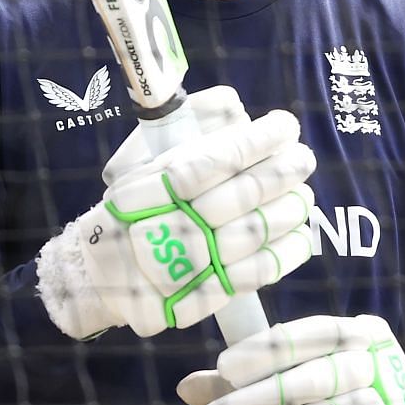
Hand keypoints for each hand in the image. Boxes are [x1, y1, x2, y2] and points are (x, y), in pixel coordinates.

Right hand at [37, 86, 315, 339]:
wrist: (99, 274)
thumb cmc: (131, 210)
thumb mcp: (142, 166)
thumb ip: (186, 137)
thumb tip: (235, 106)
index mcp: (151, 188)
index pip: (212, 160)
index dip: (255, 142)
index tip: (286, 125)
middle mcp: (168, 225)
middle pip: (238, 196)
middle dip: (281, 173)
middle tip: (304, 158)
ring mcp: (186, 265)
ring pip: (251, 234)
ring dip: (288, 211)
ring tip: (305, 195)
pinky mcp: (200, 298)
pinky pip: (252, 276)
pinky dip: (284, 255)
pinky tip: (302, 237)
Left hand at [176, 313, 404, 404]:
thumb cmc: (329, 398)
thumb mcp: (292, 378)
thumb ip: (246, 381)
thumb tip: (188, 388)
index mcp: (359, 331)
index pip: (313, 332)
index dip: (267, 350)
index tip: (223, 369)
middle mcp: (381, 361)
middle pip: (320, 378)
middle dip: (261, 400)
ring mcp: (396, 403)